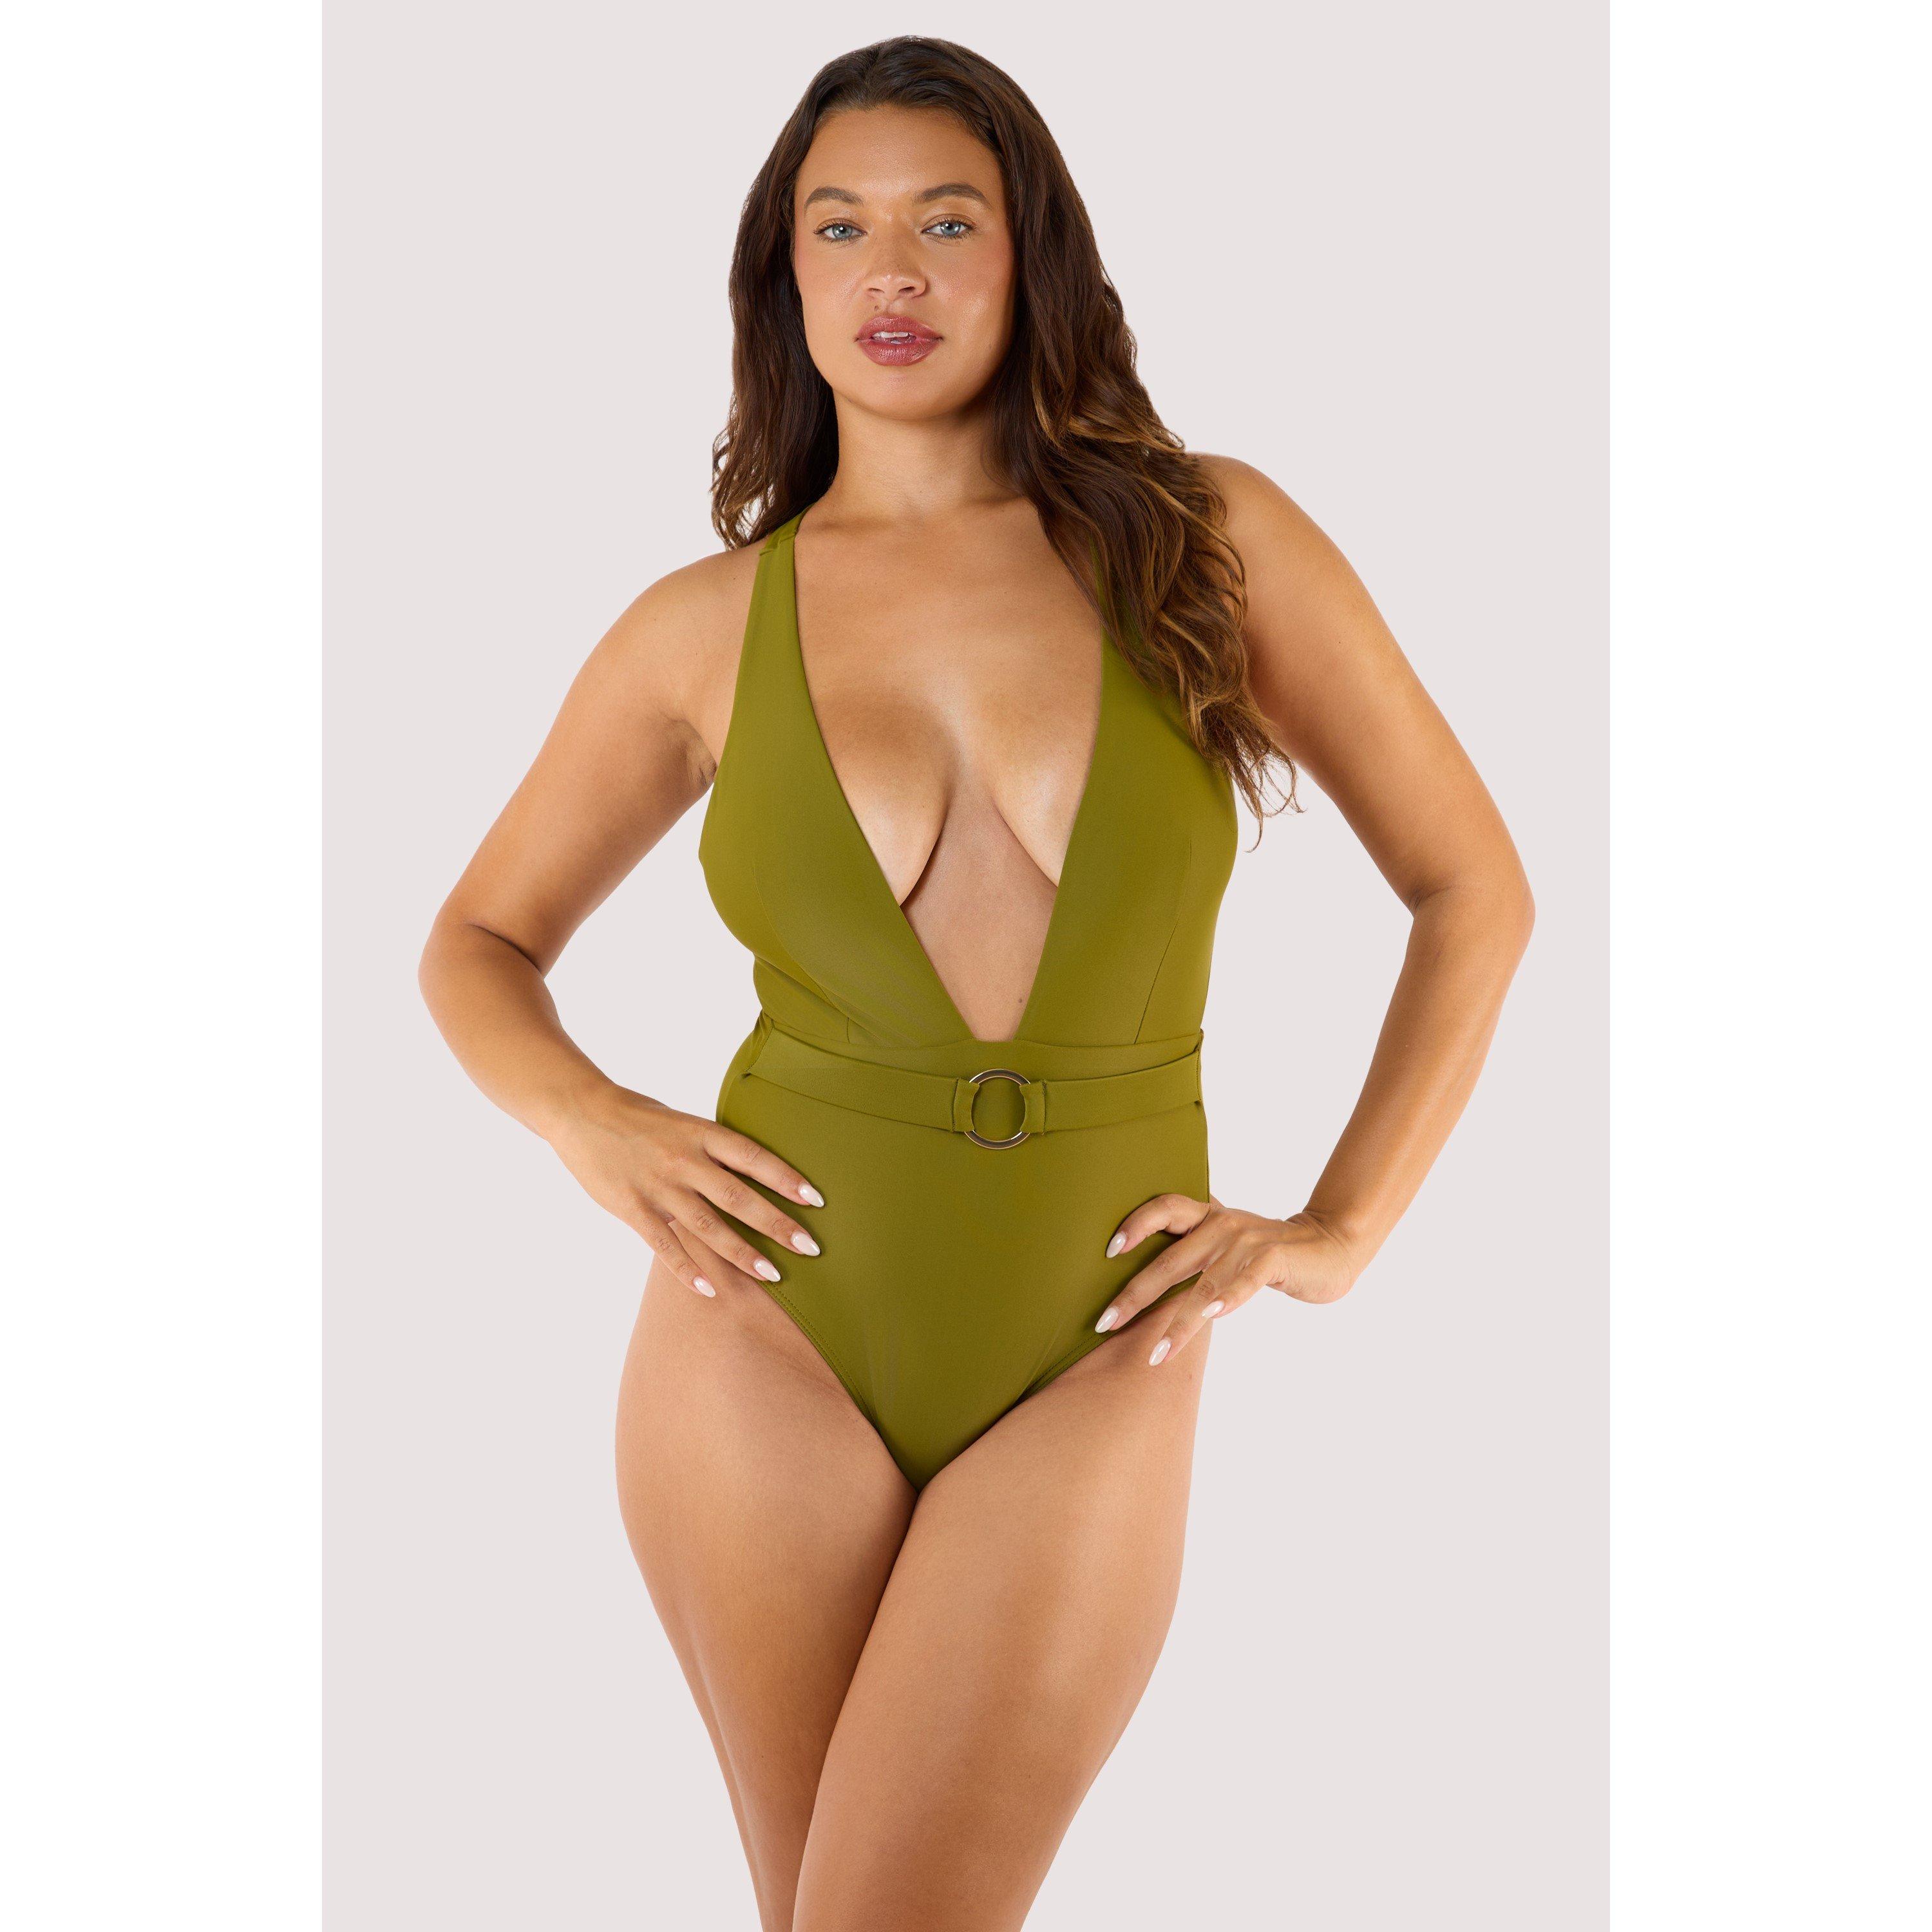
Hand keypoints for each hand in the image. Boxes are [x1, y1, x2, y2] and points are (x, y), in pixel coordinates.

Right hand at [547, 1084, 823, 1299]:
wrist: (582, 1111)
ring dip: (743, 1253)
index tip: (816, 1200)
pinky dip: (688, 1270)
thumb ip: (714, 1149)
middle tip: (810, 1247)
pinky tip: (710, 1290)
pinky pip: (664, 1245)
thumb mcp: (684, 1123)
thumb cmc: (640, 1117)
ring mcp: (657, 1186)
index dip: (787, 1178)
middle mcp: (684, 1159)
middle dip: (777, 1224)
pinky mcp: (632, 1208)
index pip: (754, 1157)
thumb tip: (755, 1172)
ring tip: (773, 1275)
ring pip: (707, 1226)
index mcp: (701, 1133)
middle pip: (739, 1196)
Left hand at [1093, 1194, 1360, 1365]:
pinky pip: (1246, 1281)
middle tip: (1104, 1321)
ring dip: (1177, 1321)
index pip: (1162, 1208)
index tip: (1106, 1252)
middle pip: (1169, 1258)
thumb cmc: (1267, 1252)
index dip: (1133, 1225)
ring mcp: (1247, 1241)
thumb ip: (1193, 1249)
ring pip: (1203, 1283)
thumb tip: (1140, 1278)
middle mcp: (1221, 1224)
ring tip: (1155, 1353)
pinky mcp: (1273, 1258)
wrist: (1331, 1245)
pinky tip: (1210, 1315)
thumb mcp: (1226, 1243)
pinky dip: (1228, 1298)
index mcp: (1206, 1216)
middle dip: (1134, 1293)